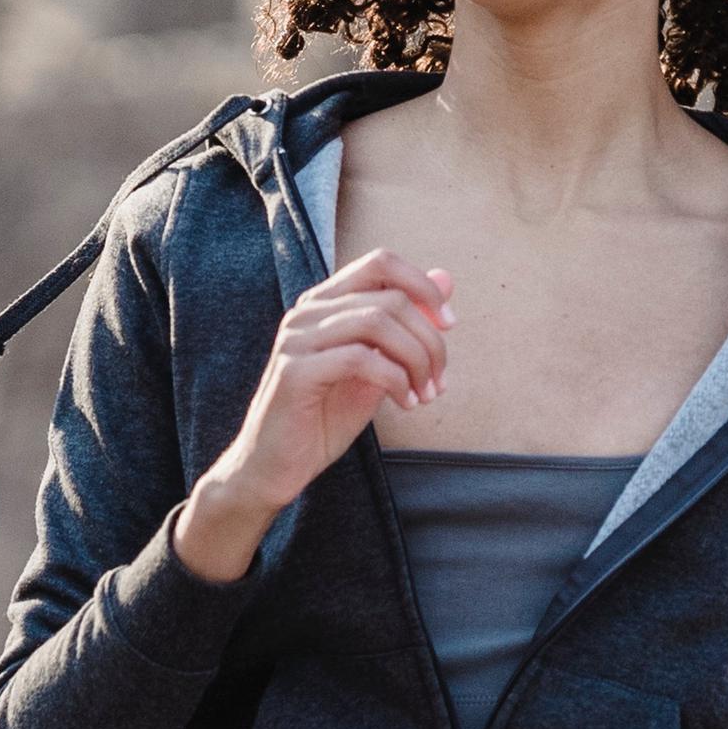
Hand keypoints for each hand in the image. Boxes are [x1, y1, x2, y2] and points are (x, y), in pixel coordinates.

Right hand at [173, 251, 452, 580]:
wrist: (277, 466)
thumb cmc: (324, 417)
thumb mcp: (378, 365)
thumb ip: (406, 324)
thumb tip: (446, 277)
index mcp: (325, 302)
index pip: (381, 262)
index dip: (424, 287)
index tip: (449, 324)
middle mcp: (307, 311)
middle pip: (389, 297)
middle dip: (430, 339)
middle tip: (440, 380)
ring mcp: (297, 338)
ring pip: (378, 322)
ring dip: (417, 360)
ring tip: (425, 393)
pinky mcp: (295, 371)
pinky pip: (361, 358)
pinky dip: (396, 380)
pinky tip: (405, 404)